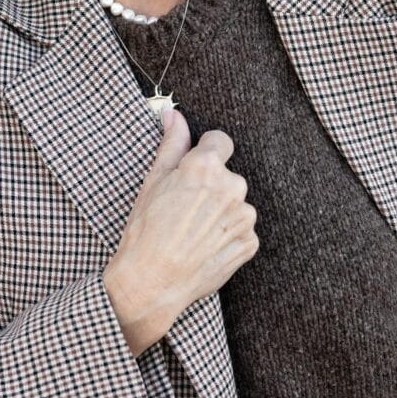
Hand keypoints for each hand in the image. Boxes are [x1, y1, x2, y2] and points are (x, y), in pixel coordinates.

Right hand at [103, 109, 257, 354]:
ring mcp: (245, 217)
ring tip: (193, 232)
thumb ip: (172, 143)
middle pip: (227, 176)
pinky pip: (241, 231)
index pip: (220, 141)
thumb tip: (174, 114)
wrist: (152, 282)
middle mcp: (233, 186)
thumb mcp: (154, 181)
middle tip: (185, 210)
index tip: (193, 170)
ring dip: (221, 213)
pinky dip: (227, 236)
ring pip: (236, 205)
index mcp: (207, 166)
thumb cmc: (146, 230)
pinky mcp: (250, 243)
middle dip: (211, 187)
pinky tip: (204, 247)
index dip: (205, 153)